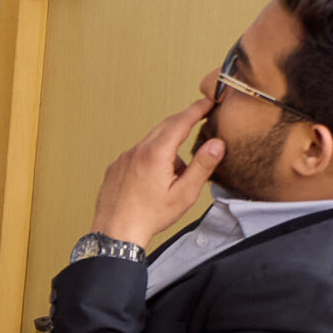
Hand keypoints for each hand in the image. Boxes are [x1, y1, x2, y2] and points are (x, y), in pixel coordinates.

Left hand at [90, 88, 223, 249]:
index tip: (209, 100)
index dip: (197, 109)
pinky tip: (155, 179)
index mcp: (155, 154)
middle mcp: (136, 151)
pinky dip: (151, 157)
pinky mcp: (115, 167)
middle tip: (201, 118)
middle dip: (184, 121)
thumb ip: (202, 166)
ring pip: (151, 142)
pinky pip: (138, 154)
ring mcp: (123, 158)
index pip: (180, 121)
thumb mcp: (184, 193)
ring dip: (167, 148)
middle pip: (165, 126)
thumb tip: (217, 143)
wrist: (115, 232)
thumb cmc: (149, 216)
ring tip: (175, 176)